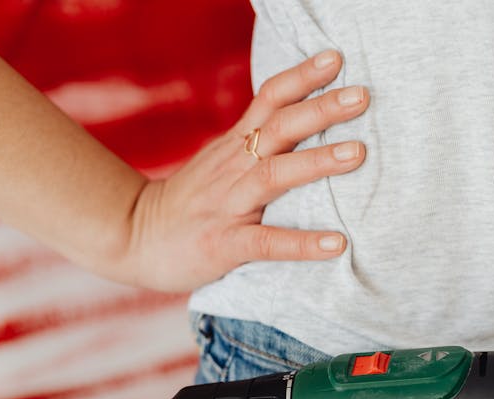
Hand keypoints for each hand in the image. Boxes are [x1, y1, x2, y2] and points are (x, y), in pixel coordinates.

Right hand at [113, 50, 368, 291]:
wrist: (131, 237)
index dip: (302, 77)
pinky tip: (337, 243)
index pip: (270, 99)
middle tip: (362, 96)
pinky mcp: (225, 244)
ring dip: (318, 162)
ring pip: (275, 174)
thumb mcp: (222, 160)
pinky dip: (304, 243)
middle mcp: (234, 167)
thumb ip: (258, 141)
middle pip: (280, 128)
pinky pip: (267, 242)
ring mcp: (229, 205)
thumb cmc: (191, 201)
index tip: (336, 59)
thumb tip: (307, 120)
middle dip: (322, 109)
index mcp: (236, 145)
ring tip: (359, 153)